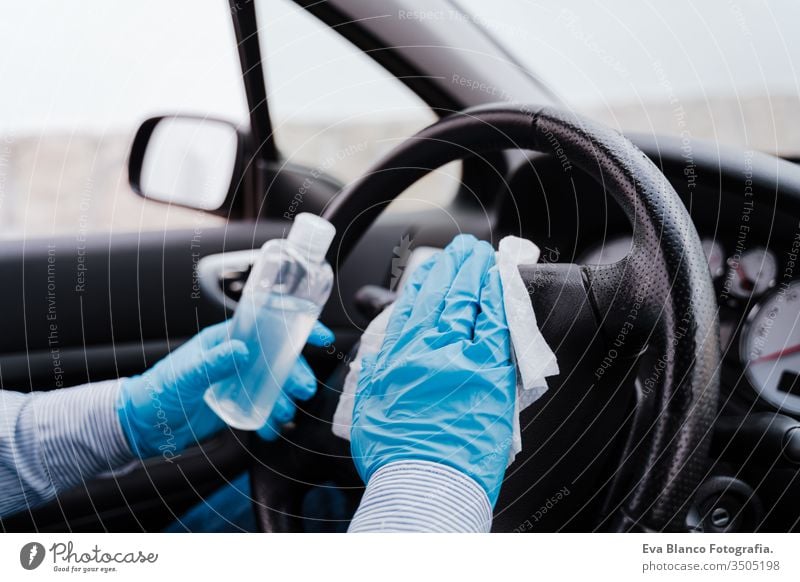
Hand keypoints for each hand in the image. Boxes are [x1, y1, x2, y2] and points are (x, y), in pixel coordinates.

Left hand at [117, 320, 332, 458]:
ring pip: (275, 384)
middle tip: (303, 390)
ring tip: (285, 414)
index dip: (297, 329)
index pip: (268, 326)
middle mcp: (237, 357)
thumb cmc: (159, 391)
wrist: (143, 425)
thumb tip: (242, 350)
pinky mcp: (237, 403)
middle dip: (296, 373)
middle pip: (279, 359)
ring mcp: (239, 380)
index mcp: (227, 340)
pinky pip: (263, 407)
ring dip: (286, 398)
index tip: (319, 337)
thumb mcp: (186, 375)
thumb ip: (213, 362)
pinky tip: (271, 429)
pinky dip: (270, 418)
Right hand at [351, 234, 515, 505]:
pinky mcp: (494, 377)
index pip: (416, 305)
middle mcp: (431, 350)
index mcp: (401, 355)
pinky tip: (503, 290)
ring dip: (479, 277)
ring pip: (473, 306)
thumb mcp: (373, 404)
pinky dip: (500, 305)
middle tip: (466, 248)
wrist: (425, 485)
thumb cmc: (395, 453)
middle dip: (457, 267)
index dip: (427, 279)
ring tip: (484, 258)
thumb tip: (386, 346)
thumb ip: (381, 368)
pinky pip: (500, 331)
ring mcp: (465, 360)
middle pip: (446, 297)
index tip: (435, 264)